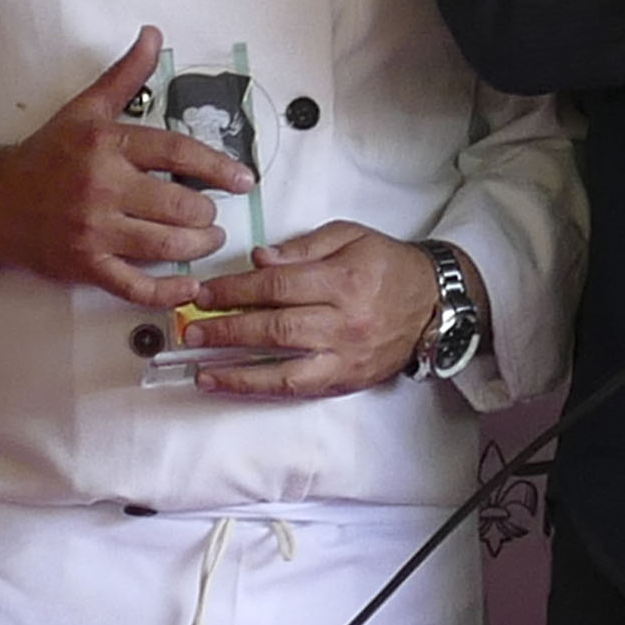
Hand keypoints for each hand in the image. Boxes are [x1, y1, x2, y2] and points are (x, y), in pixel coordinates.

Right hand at [0, 28, 245, 306]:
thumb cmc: (46, 155)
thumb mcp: (85, 109)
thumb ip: (125, 75)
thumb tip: (153, 35)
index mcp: (108, 147)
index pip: (178, 154)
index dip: (218, 167)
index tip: (244, 179)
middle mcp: (103, 189)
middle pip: (178, 205)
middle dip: (207, 212)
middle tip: (213, 212)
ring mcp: (94, 232)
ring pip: (165, 245)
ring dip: (198, 245)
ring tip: (208, 238)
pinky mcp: (86, 266)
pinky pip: (135, 286)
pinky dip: (168, 292)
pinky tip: (190, 288)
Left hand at [173, 223, 446, 400]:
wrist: (435, 304)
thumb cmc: (388, 266)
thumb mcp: (351, 236)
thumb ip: (303, 246)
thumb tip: (258, 260)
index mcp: (343, 279)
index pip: (276, 286)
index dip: (234, 290)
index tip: (203, 292)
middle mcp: (343, 321)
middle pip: (274, 327)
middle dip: (226, 329)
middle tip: (189, 329)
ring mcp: (344, 355)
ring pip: (282, 367)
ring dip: (234, 369)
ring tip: (198, 367)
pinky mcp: (345, 379)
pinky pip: (296, 388)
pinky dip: (257, 387)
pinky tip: (228, 383)